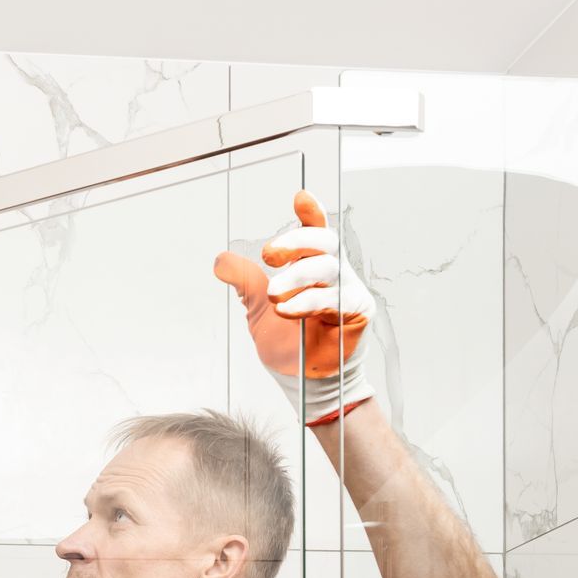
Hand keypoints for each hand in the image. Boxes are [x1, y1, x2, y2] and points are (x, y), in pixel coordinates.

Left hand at [213, 190, 376, 426]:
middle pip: (325, 242)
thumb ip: (244, 283)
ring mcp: (348, 290)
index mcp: (312, 266)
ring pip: (329, 267)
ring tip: (274, 293)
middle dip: (297, 242)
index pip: (315, 232)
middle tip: (269, 254)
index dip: (310, 213)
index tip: (299, 196)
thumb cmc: (287, 342)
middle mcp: (333, 273)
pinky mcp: (357, 311)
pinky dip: (309, 301)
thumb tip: (220, 260)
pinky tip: (287, 309)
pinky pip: (335, 299)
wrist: (301, 380)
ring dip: (298, 276)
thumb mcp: (257, 308)